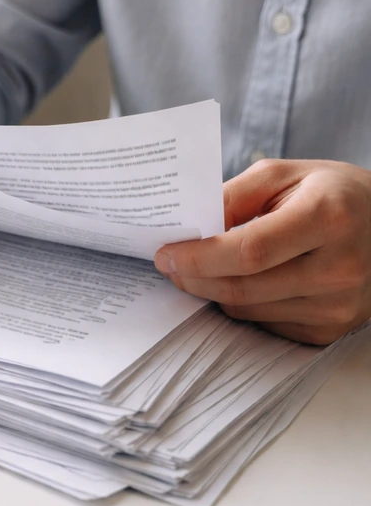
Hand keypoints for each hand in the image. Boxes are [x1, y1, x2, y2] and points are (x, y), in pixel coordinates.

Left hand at [153, 159, 370, 344]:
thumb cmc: (333, 195)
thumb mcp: (285, 175)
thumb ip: (233, 197)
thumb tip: (189, 230)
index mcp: (329, 218)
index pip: (249, 251)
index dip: (199, 257)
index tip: (166, 254)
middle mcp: (340, 268)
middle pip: (243, 288)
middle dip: (195, 278)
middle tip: (171, 265)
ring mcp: (339, 306)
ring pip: (247, 310)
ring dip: (213, 292)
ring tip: (203, 269)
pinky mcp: (331, 330)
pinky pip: (264, 324)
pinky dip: (242, 305)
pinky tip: (242, 282)